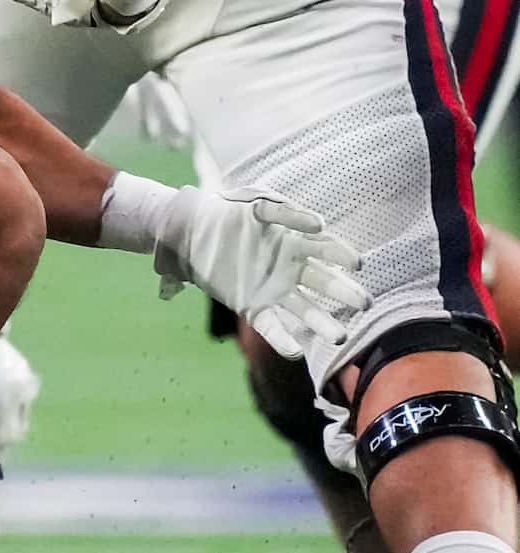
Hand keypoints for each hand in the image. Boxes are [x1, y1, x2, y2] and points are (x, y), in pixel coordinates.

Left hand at [153, 184, 367, 360]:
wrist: (187, 229)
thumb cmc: (226, 209)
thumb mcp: (254, 200)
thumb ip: (284, 209)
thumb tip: (320, 225)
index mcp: (296, 242)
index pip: (329, 252)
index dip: (343, 256)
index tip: (357, 263)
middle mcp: (291, 269)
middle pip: (325, 284)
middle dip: (346, 294)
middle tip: (364, 303)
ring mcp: (273, 290)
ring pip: (305, 310)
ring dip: (323, 323)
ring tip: (339, 336)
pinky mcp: (250, 306)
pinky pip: (271, 325)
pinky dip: (282, 339)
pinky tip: (295, 351)